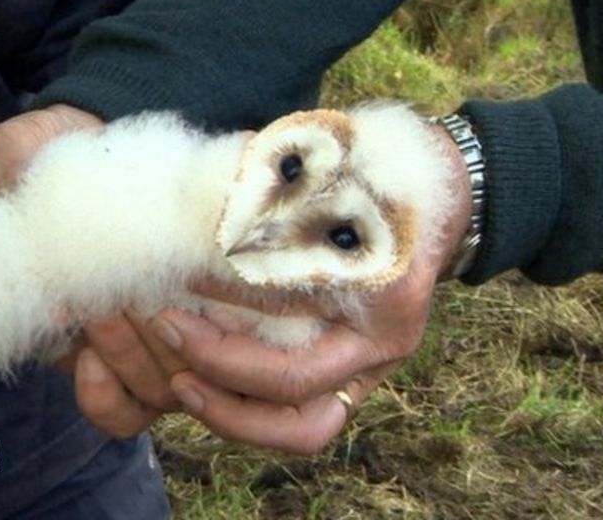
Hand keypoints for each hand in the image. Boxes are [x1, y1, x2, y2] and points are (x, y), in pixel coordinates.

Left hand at [132, 121, 473, 453]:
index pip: (293, 311)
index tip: (180, 275)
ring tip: (180, 382)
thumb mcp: (331, 173)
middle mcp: (382, 344)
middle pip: (297, 390)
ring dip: (234, 415)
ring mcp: (369, 368)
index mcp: (384, 291)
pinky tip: (203, 379)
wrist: (433, 195)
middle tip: (169, 329)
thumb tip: (198, 211)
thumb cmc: (373, 177)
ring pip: (305, 428)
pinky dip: (248, 409)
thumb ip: (273, 197)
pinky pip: (298, 417)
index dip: (228, 295)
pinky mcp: (349, 377)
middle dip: (220, 369)